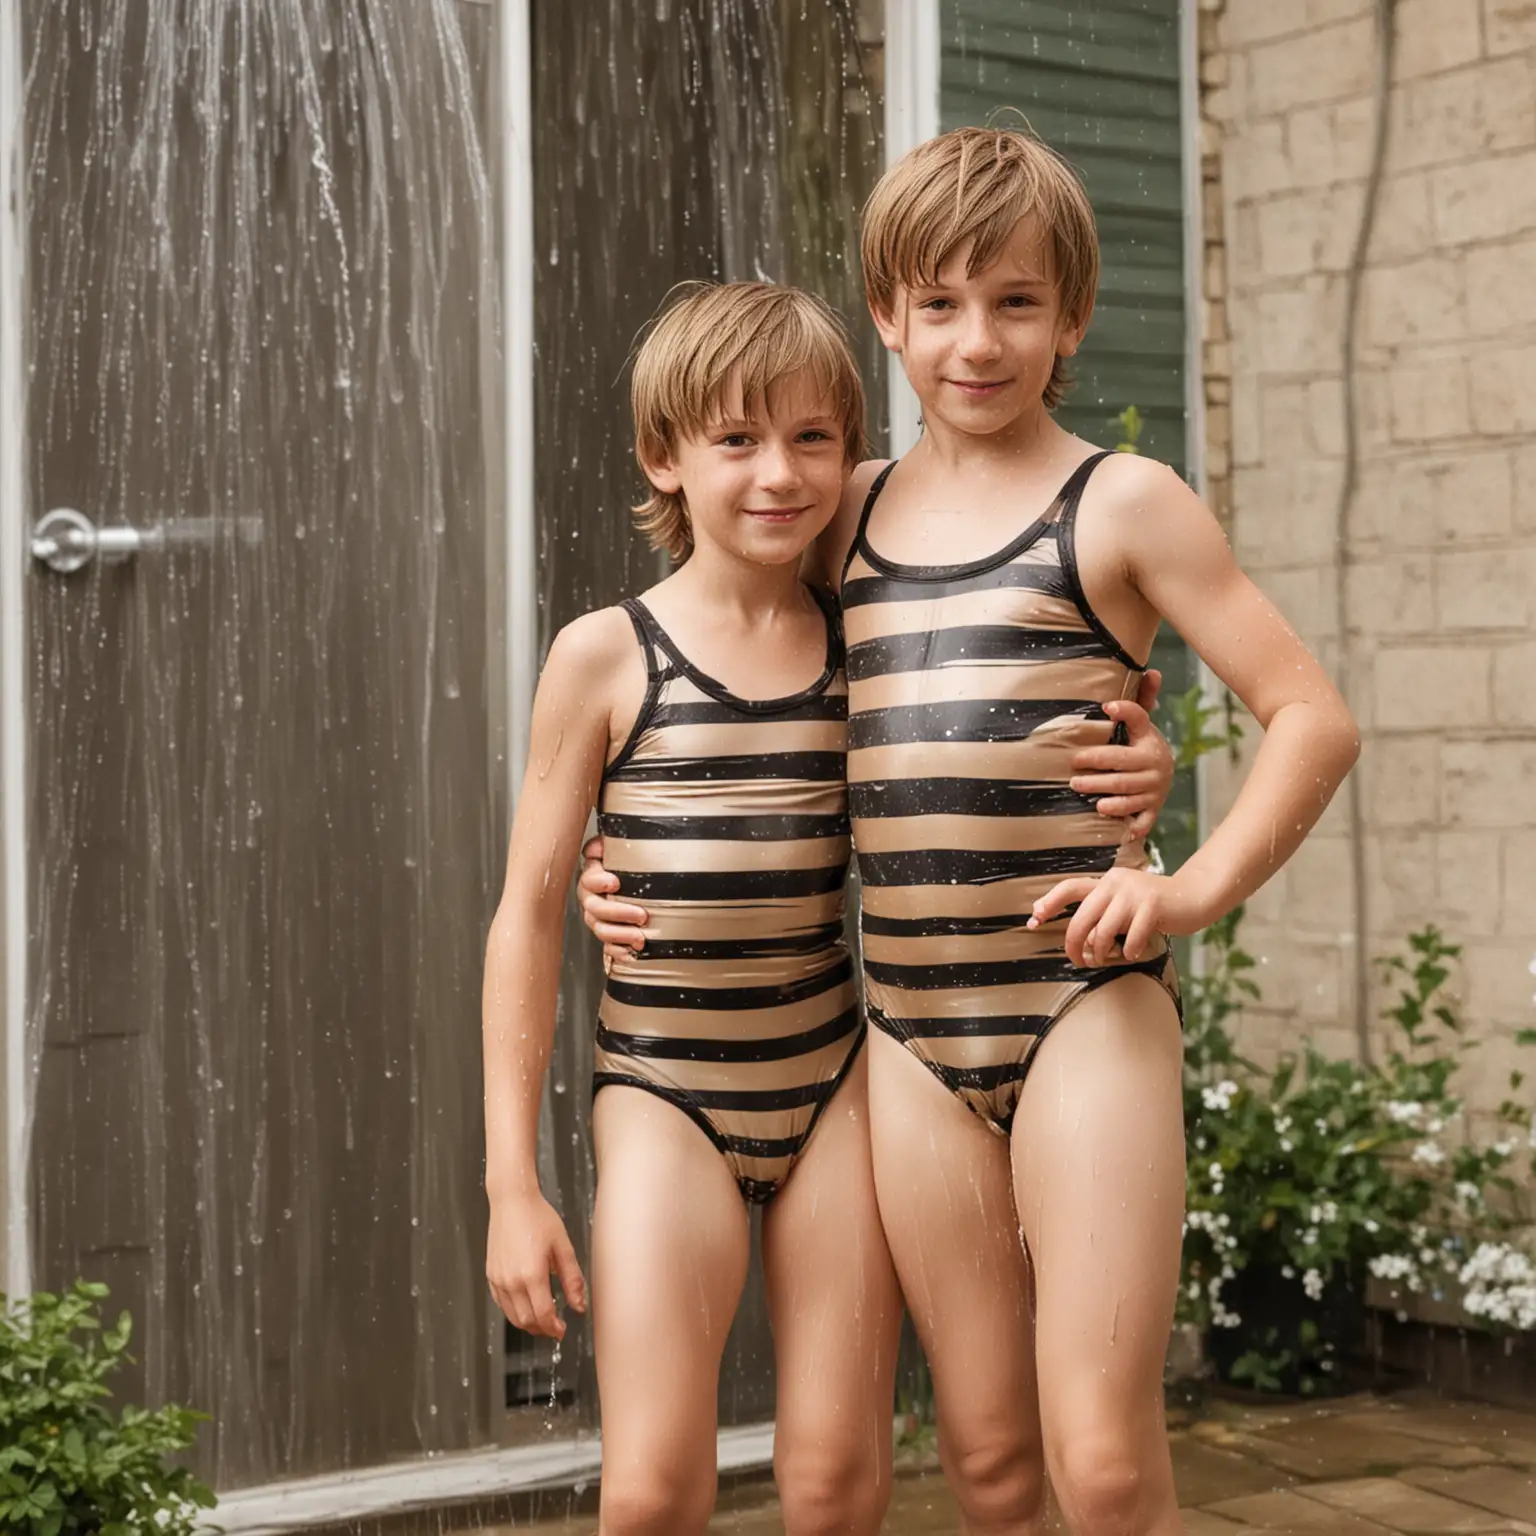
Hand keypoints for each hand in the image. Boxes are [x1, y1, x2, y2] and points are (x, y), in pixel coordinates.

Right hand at [487, 1190, 587, 1338]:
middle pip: (527, 1320)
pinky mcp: (491, 1275)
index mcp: (532, 1274)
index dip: (554, 1328)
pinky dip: (514, 1311)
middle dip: (543, 1329)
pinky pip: (501, 1303)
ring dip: (528, 1323)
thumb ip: (572, 1279)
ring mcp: (498, 1279)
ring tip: (543, 1318)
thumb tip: (580, 1306)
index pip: (543, 1315)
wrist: (513, 1201)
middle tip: (555, 1327)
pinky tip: (526, 1304)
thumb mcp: (563, 1246)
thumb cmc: (539, 1218)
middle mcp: (511, 1281)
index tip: (563, 1330)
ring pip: (512, 1316)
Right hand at [578, 836, 648, 964]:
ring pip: (601, 930)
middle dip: (619, 913)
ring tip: (641, 937)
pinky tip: (631, 953)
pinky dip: (618, 951)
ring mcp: (598, 918)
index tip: (616, 883)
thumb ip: (610, 844)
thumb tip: (599, 845)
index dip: (600, 882)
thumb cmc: (628, 864)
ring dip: (620, 935)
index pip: (589, 880)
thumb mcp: (621, 850)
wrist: (636, 882)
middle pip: (596, 909)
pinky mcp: (608, 935)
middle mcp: (591, 899)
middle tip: (642, 915)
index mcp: (593, 877)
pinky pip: (607, 947)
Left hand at [1026, 866, 1211, 967]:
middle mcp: (1116, 882)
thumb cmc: (1154, 908)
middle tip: (1077, 960)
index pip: (1071, 887)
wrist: (1193, 897)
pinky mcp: (1152, 905)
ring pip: (1103, 930)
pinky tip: (1134, 953)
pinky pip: (1130, 938)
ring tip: (1107, 959)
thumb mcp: (1125, 906)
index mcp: (1106, 881)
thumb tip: (1080, 941)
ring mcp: (1134, 892)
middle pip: (1082, 917)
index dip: (1050, 902)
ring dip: (1102, 952)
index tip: (1034, 918)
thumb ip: (1103, 915)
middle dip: (1074, 943)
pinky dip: (1130, 951)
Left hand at [1068, 670, 1172, 839]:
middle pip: (1123, 766)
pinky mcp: (1152, 810)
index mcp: (1149, 741)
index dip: (1125, 712)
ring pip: (1130, 795)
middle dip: (1098, 769)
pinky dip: (1133, 825)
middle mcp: (1155, 765)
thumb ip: (1141, 701)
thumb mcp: (1142, 725)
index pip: (1139, 720)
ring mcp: (1154, 790)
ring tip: (1090, 798)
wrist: (1163, 776)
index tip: (1106, 706)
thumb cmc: (1141, 746)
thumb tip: (1152, 670)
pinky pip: (1143, 820)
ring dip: (1111, 798)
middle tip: (1074, 771)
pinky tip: (1120, 829)